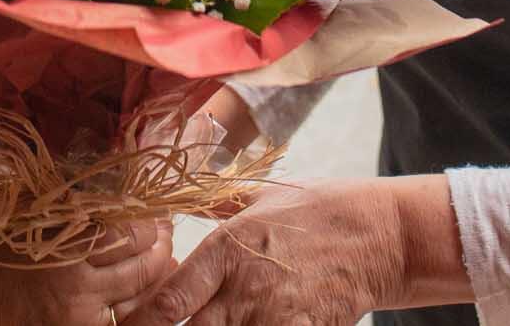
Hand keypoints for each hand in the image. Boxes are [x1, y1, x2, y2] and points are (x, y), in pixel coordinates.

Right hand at [0, 220, 175, 325]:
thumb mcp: (27, 219)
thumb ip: (68, 204)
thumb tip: (116, 194)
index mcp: (61, 243)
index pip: (128, 228)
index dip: (149, 218)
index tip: (153, 209)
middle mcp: (77, 281)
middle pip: (143, 261)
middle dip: (161, 243)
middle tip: (164, 230)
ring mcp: (81, 314)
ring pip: (142, 292)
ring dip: (159, 272)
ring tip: (162, 256)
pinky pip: (125, 318)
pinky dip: (141, 302)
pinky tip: (147, 289)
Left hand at [120, 178, 465, 325]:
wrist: (381, 234)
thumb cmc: (318, 209)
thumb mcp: (261, 198)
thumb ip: (219, 204)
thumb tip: (186, 196)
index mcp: (226, 249)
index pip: (168, 302)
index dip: (142, 322)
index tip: (128, 325)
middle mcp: (244, 288)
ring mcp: (274, 317)